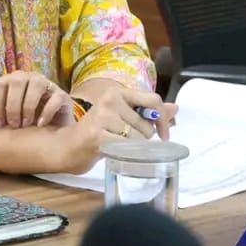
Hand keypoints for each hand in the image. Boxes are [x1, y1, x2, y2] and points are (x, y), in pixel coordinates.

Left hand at [0, 71, 73, 128]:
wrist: (53, 129)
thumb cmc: (25, 120)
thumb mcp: (7, 117)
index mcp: (14, 80)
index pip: (1, 84)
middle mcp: (30, 77)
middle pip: (17, 81)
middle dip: (12, 106)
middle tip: (14, 125)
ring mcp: (48, 84)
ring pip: (36, 86)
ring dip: (28, 107)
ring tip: (25, 125)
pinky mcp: (62, 95)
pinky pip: (55, 98)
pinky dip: (46, 112)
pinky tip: (40, 125)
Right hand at [54, 86, 178, 173]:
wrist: (70, 146)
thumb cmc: (99, 131)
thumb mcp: (125, 117)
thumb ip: (149, 112)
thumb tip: (175, 108)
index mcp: (118, 91)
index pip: (153, 99)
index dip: (163, 119)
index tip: (164, 135)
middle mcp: (110, 99)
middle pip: (147, 124)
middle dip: (144, 138)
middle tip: (127, 141)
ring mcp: (102, 115)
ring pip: (139, 137)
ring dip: (134, 148)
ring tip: (118, 145)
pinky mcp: (97, 133)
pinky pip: (127, 146)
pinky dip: (127, 153)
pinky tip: (115, 151)